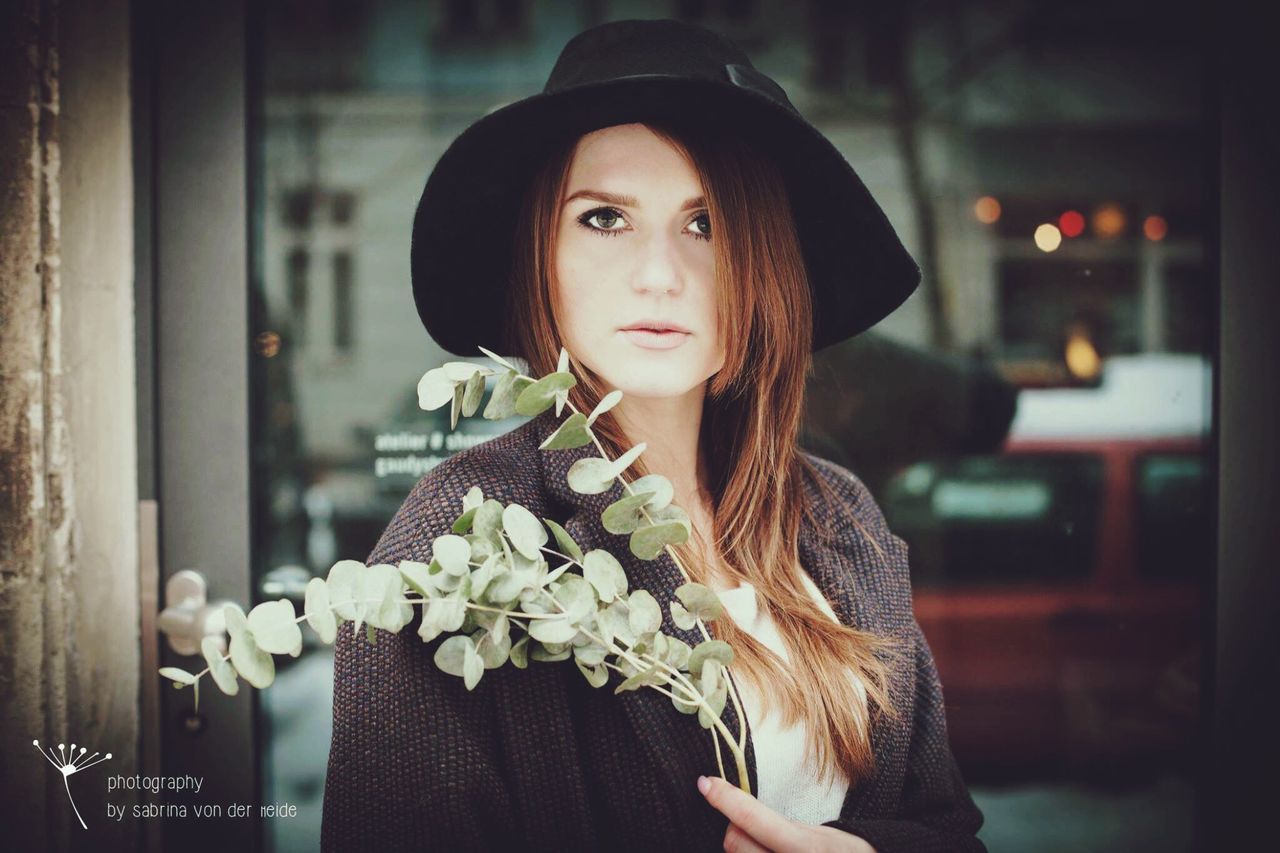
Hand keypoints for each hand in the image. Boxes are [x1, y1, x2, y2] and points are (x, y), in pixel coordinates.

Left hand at [697, 774, 876, 852]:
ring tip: (764, 850)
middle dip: (736, 828)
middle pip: (734, 842)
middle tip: (755, 829)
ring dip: (741, 852)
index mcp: (807, 849)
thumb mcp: (815, 836)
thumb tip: (735, 808)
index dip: (725, 798)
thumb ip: (777, 827)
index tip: (705, 783)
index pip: (754, 819)